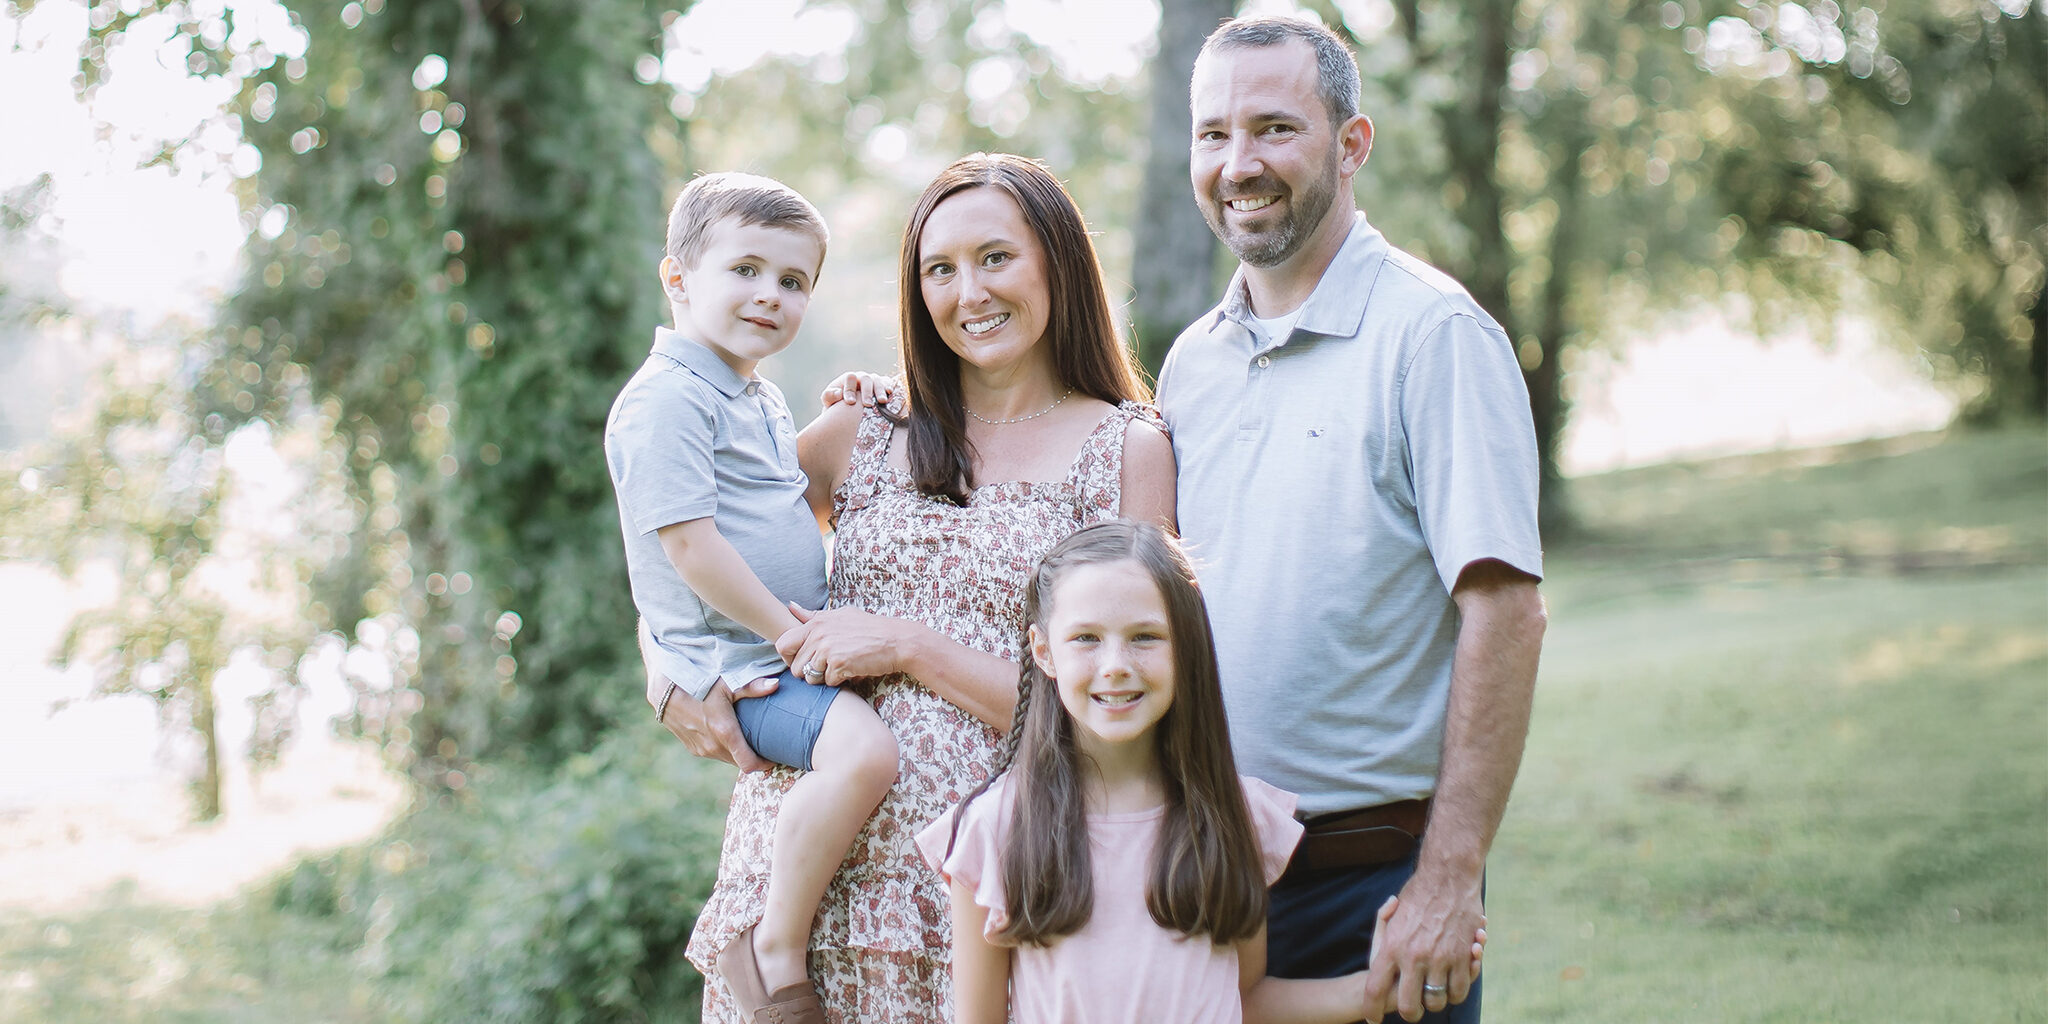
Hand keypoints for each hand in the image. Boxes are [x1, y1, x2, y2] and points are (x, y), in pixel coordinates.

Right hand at [657, 677, 775, 771]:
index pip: (750, 764)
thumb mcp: (726, 683)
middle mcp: (712, 746)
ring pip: (726, 758)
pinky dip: (723, 748)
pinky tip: (726, 735)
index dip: (765, 764)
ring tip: (747, 739)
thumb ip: (752, 687)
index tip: (775, 756)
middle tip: (765, 744)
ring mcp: (701, 749)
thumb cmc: (698, 683)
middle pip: (740, 761)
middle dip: (753, 756)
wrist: (664, 689)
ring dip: (737, 752)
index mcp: (724, 733)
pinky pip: (714, 753)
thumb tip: (776, 685)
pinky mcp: (692, 748)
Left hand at [776, 603, 921, 685]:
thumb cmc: (870, 629)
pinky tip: (852, 670)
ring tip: (840, 668)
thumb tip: (790, 606)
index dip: (789, 659)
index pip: (782, 644)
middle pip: (795, 668)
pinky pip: (828, 682)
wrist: (897, 641)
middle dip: (809, 673)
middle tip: (827, 668)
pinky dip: (840, 681)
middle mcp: (819, 635)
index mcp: (816, 623)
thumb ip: (813, 616)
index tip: (802, 662)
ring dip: (824, 678)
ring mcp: (828, 649)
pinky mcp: (838, 664)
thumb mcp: (840, 615)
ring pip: (810, 678)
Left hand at [820, 370, 897, 408]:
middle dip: (867, 392)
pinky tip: (890, 393)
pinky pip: (887, 383)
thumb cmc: (837, 403)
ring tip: (882, 401)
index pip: (850, 378)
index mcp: (848, 378)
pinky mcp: (883, 385)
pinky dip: (889, 386)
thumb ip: (829, 396)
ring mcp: (873, 380)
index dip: (850, 389)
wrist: (848, 408)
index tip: (850, 402)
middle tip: (867, 404)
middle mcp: (862, 377)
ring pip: (878, 381)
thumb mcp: (829, 400)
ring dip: (880, 391)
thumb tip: (838, 393)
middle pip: (866, 379)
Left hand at [1361, 864, 1486, 1021]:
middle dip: (1411, 1013)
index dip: (1372, 1009)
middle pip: (1410, 1006)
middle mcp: (1414, 956)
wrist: (1448, 877)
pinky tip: (1453, 981)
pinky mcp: (1463, 956)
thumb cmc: (1418, 895)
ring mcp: (1440, 958)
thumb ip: (1383, 935)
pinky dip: (1456, 991)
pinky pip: (1460, 989)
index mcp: (1391, 947)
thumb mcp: (1392, 914)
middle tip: (1413, 1010)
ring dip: (1436, 1001)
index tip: (1373, 1018)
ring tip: (1434, 992)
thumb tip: (1383, 958)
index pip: (1375, 989)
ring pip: (1438, 1001)